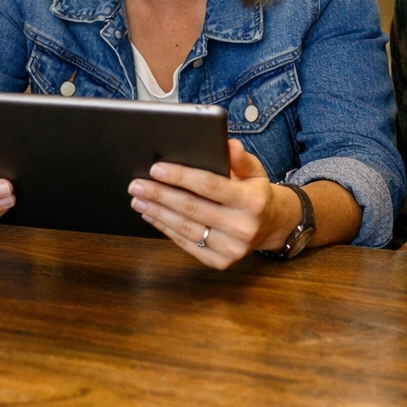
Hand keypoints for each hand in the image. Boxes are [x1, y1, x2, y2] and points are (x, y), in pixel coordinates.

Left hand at [127, 139, 297, 269]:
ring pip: (185, 228)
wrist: (270, 227)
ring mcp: (231, 248)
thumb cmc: (255, 194)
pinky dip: (165, 229)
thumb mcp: (255, 172)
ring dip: (157, 212)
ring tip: (138, 199)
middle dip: (160, 194)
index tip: (156, 169)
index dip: (181, 176)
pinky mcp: (219, 262)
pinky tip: (152, 215)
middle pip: (191, 208)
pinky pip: (186, 243)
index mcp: (251, 202)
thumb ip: (241, 159)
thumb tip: (229, 144)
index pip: (209, 186)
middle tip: (136, 184)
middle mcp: (242, 227)